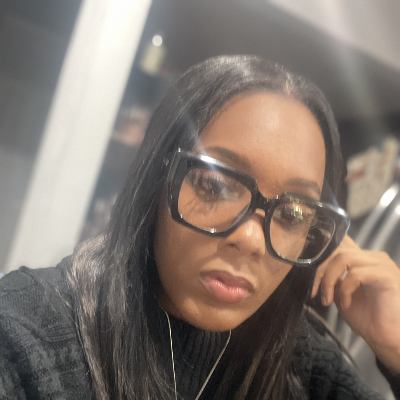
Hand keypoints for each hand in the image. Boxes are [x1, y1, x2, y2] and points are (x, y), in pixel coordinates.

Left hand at [311, 235, 399, 371]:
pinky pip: (356, 274)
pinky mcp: (387, 276)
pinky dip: (345, 289)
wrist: (387, 340)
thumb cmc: (367, 318)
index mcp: (363, 258)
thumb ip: (332, 276)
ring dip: (329, 280)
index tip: (308, 271)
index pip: (340, 241)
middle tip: (314, 291)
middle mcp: (374, 257)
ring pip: (343, 258)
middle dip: (320, 269)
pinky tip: (346, 304)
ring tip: (328, 299)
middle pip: (337, 248)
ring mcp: (382, 264)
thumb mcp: (340, 292)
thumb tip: (313, 267)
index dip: (321, 251)